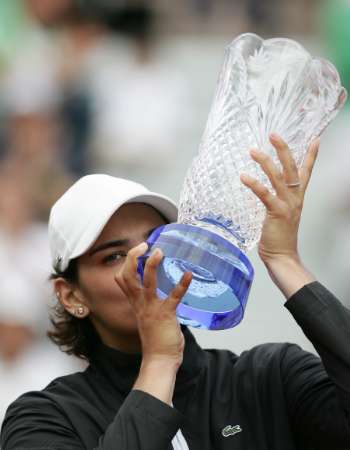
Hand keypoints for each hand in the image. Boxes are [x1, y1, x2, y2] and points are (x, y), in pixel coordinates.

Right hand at [115, 243, 191, 366]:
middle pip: (127, 275)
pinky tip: (188, 275)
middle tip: (144, 246)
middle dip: (132, 258)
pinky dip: (181, 284)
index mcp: (136, 303)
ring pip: (146, 282)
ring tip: (159, 251)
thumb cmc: (156, 341)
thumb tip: (164, 294)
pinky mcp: (166, 314)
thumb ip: (152, 305)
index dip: (127, 263)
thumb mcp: (148, 318)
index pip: (122, 279)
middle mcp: (140, 303)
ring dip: (151, 265)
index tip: (138, 251)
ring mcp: (152, 308)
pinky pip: (173, 296)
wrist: (159, 360)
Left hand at [240, 134, 319, 296]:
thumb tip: (264, 190)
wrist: (283, 257)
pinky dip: (254, 184)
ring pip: (278, 178)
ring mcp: (287, 205)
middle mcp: (295, 199)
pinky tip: (244, 176)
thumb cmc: (279, 237)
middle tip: (274, 134)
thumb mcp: (281, 214)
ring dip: (265, 162)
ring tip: (253, 151)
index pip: (306, 173)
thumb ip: (276, 201)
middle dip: (283, 150)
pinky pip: (265, 195)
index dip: (310, 156)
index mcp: (297, 198)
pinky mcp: (276, 213)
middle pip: (292, 169)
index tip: (315, 140)